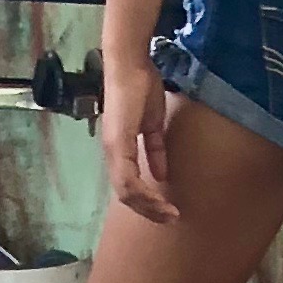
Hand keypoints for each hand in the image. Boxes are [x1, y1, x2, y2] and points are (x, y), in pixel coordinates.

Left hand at [98, 46, 175, 222]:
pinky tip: (159, 198)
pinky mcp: (118, 143)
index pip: (129, 187)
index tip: (169, 211)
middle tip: (170, 218)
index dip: (148, 203)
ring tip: (168, 214)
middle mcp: (112, 154)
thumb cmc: (140, 88)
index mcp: (119, 151)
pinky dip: (144, 193)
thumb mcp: (152, 124)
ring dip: (149, 206)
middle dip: (150, 211)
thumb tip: (161, 174)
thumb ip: (154, 149)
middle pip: (126, 195)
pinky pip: (127, 178)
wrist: (130, 64)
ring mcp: (113, 149)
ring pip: (126, 191)